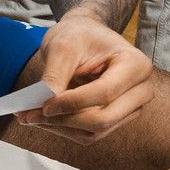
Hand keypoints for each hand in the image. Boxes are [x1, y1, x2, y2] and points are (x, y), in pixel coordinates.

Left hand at [13, 13, 153, 139]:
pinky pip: (89, 134)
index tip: (43, 105)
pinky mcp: (115, 119)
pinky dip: (64, 130)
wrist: (85, 37)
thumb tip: (44, 107)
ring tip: (31, 117)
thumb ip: (55, 76)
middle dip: (64, 120)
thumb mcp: (63, 46)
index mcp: (135, 65)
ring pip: (95, 131)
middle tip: (30, 115)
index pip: (105, 93)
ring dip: (60, 128)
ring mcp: (130, 108)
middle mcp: (140, 90)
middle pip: (103, 119)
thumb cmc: (78, 35)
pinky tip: (44, 119)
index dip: (72, 103)